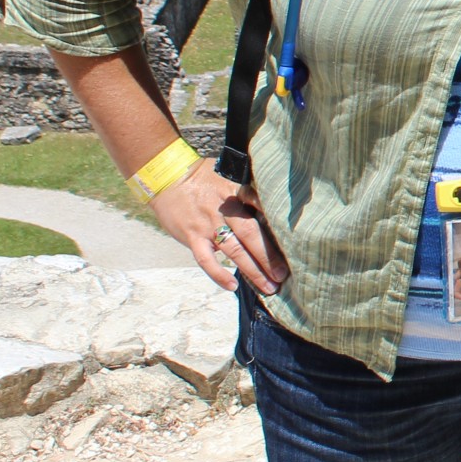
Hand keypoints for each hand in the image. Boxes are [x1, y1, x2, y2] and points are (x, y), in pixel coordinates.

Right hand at [152, 164, 288, 294]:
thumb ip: (247, 190)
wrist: (166, 176)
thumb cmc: (201, 176)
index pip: (262, 208)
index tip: (295, 241)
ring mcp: (207, 225)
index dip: (278, 224)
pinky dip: (218, 274)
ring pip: (233, 251)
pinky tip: (233, 286)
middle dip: (269, 256)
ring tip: (269, 286)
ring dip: (253, 270)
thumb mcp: (227, 175)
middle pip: (251, 234)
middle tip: (285, 274)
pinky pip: (206, 260)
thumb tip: (271, 204)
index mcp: (236, 192)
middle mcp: (224, 210)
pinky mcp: (191, 237)